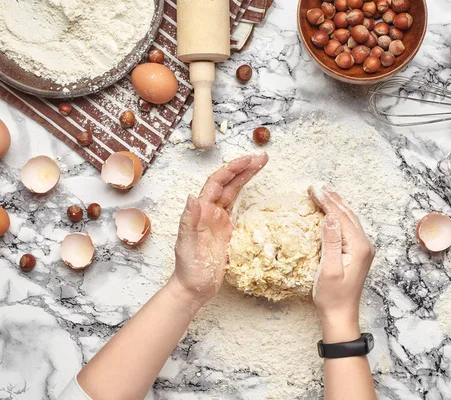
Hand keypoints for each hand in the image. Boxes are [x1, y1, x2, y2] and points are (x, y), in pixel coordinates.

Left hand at [169, 154, 268, 307]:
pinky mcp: (227, 230)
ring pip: (234, 192)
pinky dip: (245, 194)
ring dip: (246, 177)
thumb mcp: (187, 245)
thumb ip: (189, 221)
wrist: (194, 288)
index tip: (248, 160)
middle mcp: (209, 211)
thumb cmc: (189, 269)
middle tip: (262, 157)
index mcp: (201, 211)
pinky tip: (253, 187)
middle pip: (228, 183)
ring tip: (261, 164)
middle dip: (244, 168)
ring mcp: (219, 220)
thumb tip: (191, 197)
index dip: (232, 169)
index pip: (218, 183)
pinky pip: (237, 206)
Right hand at [308, 186, 374, 339]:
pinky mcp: (359, 253)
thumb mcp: (328, 270)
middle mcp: (365, 245)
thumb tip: (330, 216)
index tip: (312, 189)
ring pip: (349, 219)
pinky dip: (339, 215)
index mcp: (358, 247)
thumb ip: (330, 242)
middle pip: (347, 214)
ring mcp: (363, 248)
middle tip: (315, 186)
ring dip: (336, 204)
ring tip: (324, 192)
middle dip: (331, 198)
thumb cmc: (332, 296)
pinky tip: (333, 211)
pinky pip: (349, 227)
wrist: (341, 315)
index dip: (326, 201)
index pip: (340, 216)